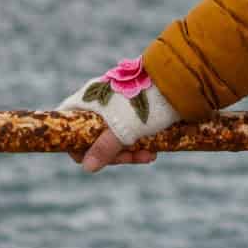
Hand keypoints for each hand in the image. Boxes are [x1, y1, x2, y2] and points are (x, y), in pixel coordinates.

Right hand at [57, 57, 178, 172]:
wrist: (178, 79)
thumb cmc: (146, 102)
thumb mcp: (123, 129)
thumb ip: (103, 148)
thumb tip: (87, 167)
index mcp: (87, 100)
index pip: (68, 125)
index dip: (75, 146)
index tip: (92, 159)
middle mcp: (98, 101)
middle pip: (94, 136)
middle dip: (112, 153)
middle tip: (131, 159)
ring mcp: (117, 105)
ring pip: (115, 136)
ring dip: (129, 151)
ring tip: (149, 156)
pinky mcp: (135, 109)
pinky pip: (130, 131)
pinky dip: (139, 142)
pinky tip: (153, 151)